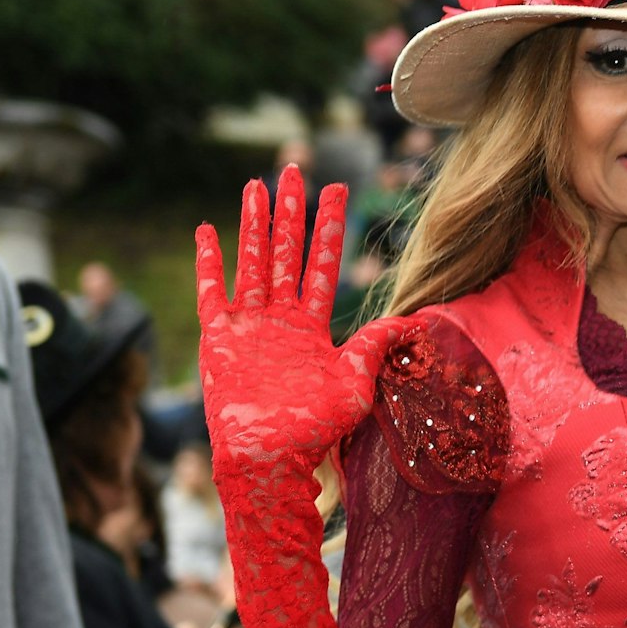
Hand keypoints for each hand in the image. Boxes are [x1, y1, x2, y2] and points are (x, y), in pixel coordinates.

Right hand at [197, 165, 410, 473]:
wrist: (270, 459)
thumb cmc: (315, 429)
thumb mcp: (358, 381)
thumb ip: (379, 344)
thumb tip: (418, 319)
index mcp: (314, 325)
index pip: (323, 263)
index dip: (330, 226)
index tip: (339, 188)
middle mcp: (281, 318)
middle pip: (286, 251)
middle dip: (291, 210)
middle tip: (294, 168)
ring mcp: (249, 326)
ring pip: (252, 260)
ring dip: (254, 223)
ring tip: (256, 185)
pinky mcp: (219, 339)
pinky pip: (212, 292)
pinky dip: (209, 262)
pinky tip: (208, 230)